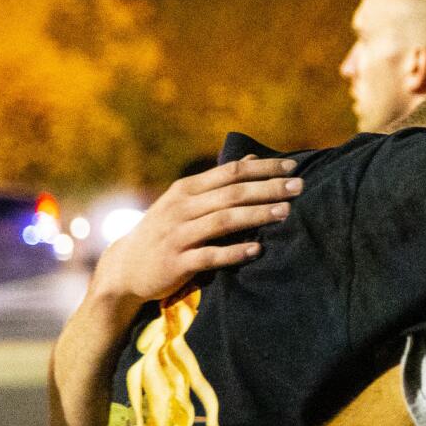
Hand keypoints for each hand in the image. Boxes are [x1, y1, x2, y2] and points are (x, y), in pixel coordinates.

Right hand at [91, 157, 302, 308]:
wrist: (125, 268)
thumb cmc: (166, 230)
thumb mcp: (186, 200)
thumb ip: (219, 181)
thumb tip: (251, 157)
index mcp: (187, 189)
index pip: (231, 172)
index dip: (263, 168)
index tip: (292, 167)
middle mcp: (181, 208)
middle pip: (232, 194)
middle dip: (268, 189)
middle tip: (300, 187)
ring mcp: (177, 235)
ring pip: (223, 221)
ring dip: (256, 215)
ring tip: (286, 213)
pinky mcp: (175, 262)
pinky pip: (208, 256)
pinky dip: (233, 252)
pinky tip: (256, 250)